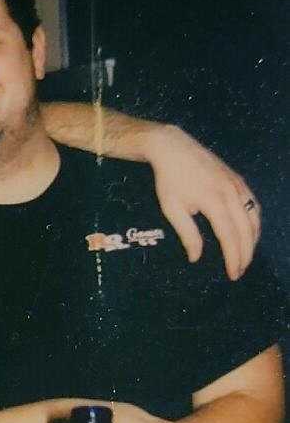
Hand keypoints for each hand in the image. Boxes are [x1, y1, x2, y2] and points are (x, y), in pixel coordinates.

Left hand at [145, 124, 259, 279]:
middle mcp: (232, 193)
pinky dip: (254, 222)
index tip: (233, 274)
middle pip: (246, 231)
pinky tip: (249, 232)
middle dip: (245, 254)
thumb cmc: (169, 180)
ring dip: (253, 240)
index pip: (230, 237)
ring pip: (254, 218)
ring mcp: (238, 185)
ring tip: (245, 256)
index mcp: (215, 202)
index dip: (233, 258)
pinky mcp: (238, 180)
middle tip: (239, 271)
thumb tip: (196, 257)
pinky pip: (253, 204)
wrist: (173, 148)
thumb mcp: (172, 209)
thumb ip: (187, 234)